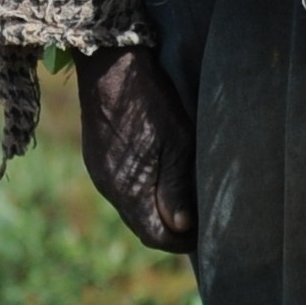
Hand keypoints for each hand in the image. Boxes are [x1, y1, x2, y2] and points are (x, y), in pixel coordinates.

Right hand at [76, 43, 197, 252]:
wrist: (108, 65)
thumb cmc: (148, 103)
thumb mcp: (175, 144)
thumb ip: (176, 188)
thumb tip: (181, 227)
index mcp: (128, 191)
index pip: (157, 237)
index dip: (184, 239)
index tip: (208, 230)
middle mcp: (109, 189)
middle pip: (144, 225)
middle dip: (172, 227)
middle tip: (202, 215)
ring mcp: (100, 173)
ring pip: (133, 206)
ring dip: (158, 208)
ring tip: (185, 194)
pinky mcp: (98, 158)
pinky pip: (123, 189)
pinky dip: (144, 190)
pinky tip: (161, 174)